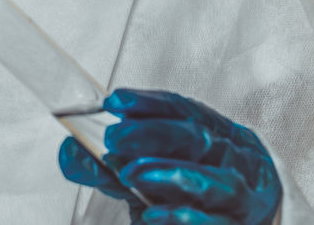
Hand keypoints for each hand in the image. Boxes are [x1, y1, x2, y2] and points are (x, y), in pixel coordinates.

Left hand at [59, 89, 281, 224]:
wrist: (238, 222)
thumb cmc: (191, 195)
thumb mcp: (148, 175)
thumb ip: (110, 167)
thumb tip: (71, 153)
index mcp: (211, 133)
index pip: (182, 110)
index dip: (148, 103)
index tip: (114, 101)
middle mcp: (232, 159)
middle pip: (198, 138)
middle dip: (154, 133)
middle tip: (114, 139)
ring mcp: (243, 198)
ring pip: (218, 181)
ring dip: (171, 175)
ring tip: (131, 175)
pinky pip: (219, 224)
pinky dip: (186, 219)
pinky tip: (153, 215)